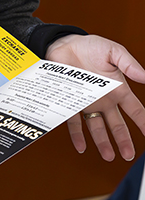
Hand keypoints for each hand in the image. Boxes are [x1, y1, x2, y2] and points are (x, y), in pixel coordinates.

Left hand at [46, 34, 144, 160]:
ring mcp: (86, 102)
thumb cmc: (89, 46)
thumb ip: (129, 64)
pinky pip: (74, 122)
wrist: (62, 43)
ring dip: (102, 142)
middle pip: (117, 124)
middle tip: (128, 154)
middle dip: (123, 140)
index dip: (143, 123)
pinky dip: (77, 135)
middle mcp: (103, 99)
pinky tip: (81, 147)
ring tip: (108, 156)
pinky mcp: (70, 102)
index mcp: (117, 89)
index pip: (135, 110)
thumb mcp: (113, 52)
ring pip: (97, 127)